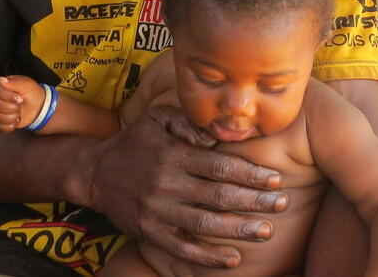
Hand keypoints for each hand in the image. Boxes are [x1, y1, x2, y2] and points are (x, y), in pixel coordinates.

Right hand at [0, 76, 44, 131]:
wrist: (38, 107)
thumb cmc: (32, 93)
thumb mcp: (26, 85)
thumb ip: (14, 82)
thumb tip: (1, 79)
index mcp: (2, 86)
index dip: (9, 97)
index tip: (20, 98)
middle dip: (13, 107)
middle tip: (21, 104)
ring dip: (13, 116)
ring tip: (19, 112)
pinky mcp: (0, 121)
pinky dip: (10, 125)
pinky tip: (16, 120)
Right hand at [82, 105, 288, 268]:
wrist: (95, 172)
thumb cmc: (135, 142)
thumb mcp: (156, 118)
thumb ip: (187, 122)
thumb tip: (215, 136)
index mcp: (173, 155)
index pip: (218, 165)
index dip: (249, 174)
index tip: (275, 178)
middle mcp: (166, 184)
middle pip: (218, 196)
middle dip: (254, 201)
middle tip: (282, 204)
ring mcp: (158, 211)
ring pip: (204, 224)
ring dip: (238, 229)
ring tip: (265, 230)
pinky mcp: (150, 232)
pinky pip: (182, 249)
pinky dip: (208, 257)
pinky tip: (233, 259)